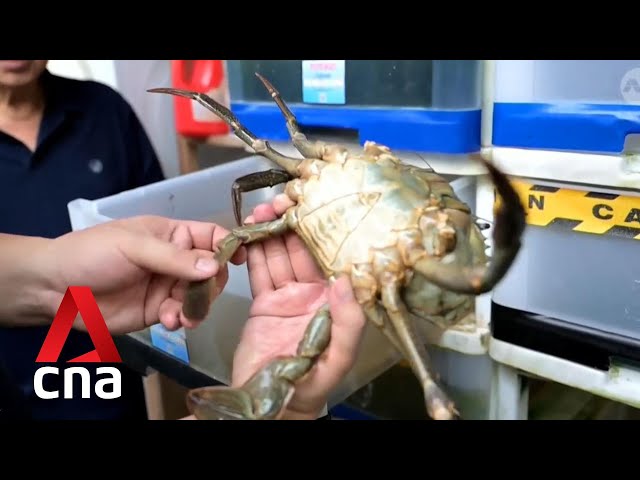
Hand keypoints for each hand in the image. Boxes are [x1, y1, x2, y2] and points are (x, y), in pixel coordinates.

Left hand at [39, 215, 245, 334]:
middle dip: (211, 282)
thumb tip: (214, 267)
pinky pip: (182, 315)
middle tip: (201, 291)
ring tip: (181, 314)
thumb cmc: (92, 254)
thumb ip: (174, 258)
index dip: (229, 244)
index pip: (210, 236)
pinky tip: (169, 321)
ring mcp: (167, 286)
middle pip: (211, 269)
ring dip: (197, 305)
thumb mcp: (134, 246)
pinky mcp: (157, 312)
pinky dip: (182, 319)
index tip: (242, 257)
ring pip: (200, 296)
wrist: (54, 289)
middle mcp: (175, 260)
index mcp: (171, 234)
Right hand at [230, 195, 366, 419]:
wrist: (274, 403)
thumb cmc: (313, 384)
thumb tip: (345, 280)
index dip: (319, 230)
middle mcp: (313, 291)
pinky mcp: (265, 301)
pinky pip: (260, 271)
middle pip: (302, 248)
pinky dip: (254, 252)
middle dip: (291, 223)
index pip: (328, 256)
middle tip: (278, 202)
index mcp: (335, 299)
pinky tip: (249, 235)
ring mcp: (289, 295)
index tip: (308, 208)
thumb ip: (349, 321)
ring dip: (271, 232)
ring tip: (260, 212)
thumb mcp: (339, 356)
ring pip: (279, 254)